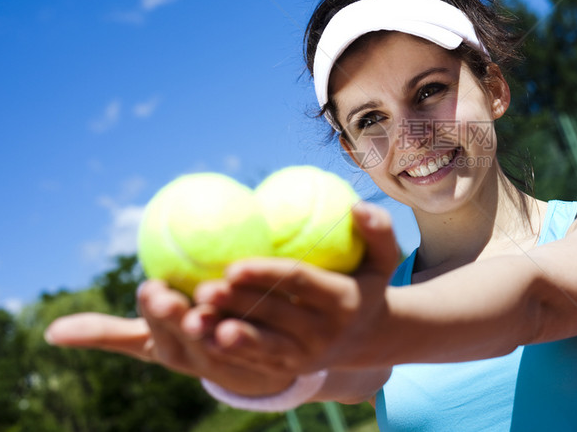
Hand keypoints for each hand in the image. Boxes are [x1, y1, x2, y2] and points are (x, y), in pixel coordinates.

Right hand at [45, 280, 297, 395]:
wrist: (255, 372)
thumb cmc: (193, 346)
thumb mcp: (151, 342)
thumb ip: (107, 334)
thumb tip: (50, 333)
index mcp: (170, 349)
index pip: (157, 328)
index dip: (155, 311)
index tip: (153, 291)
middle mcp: (202, 356)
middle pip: (189, 333)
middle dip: (179, 317)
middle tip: (174, 294)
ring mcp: (239, 355)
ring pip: (229, 332)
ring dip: (220, 314)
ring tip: (214, 291)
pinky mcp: (273, 351)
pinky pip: (268, 328)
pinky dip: (263, 312)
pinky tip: (264, 285)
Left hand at [191, 201, 399, 372]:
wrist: (372, 338)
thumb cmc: (368, 284)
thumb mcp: (384, 259)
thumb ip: (379, 230)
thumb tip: (357, 205)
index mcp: (342, 300)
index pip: (299, 283)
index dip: (266, 275)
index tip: (233, 266)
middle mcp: (324, 332)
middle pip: (273, 315)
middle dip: (237, 304)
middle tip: (203, 289)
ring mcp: (306, 356)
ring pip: (259, 345)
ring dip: (223, 333)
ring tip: (192, 321)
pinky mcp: (289, 369)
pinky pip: (254, 361)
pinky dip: (226, 351)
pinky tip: (199, 337)